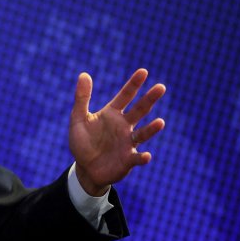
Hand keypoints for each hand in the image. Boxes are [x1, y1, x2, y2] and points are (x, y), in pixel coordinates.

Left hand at [69, 69, 165, 195]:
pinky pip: (137, 158)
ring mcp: (128, 143)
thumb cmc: (82, 142)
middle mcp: (123, 126)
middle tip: (161, 87)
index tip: (143, 71)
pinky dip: (142, 157)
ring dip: (151, 129)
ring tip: (160, 122)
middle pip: (139, 110)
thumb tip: (84, 74)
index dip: (133, 84)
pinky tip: (146, 156)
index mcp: (112, 114)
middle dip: (149, 99)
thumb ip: (82, 98)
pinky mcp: (128, 159)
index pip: (125, 96)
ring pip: (142, 133)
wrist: (85, 168)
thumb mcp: (78, 119)